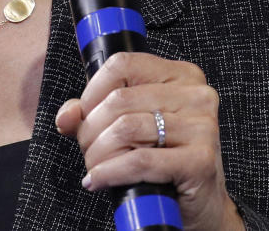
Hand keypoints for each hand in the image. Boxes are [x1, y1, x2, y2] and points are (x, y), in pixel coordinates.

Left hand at [55, 52, 242, 230]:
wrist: (200, 204)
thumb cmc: (165, 160)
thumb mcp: (128, 126)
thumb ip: (92, 113)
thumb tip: (66, 116)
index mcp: (180, 75)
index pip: (122, 64)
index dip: (93, 91)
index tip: (84, 115)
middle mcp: (196, 94)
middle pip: (120, 99)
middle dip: (91, 129)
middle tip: (87, 150)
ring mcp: (202, 126)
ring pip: (126, 129)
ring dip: (98, 153)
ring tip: (95, 167)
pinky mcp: (200, 159)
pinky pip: (139, 161)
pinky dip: (110, 172)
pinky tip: (99, 180)